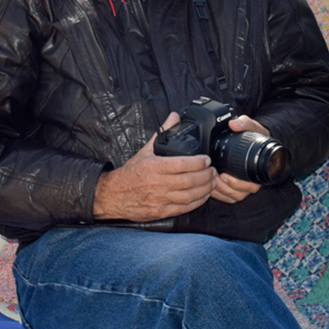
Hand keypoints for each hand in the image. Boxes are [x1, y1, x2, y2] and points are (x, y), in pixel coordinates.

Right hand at [93, 113, 216, 220]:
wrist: (114, 195)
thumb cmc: (132, 172)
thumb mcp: (145, 150)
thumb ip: (162, 133)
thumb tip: (174, 117)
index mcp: (153, 166)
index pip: (181, 164)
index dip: (198, 163)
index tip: (207, 160)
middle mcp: (156, 183)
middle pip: (188, 181)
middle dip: (206, 176)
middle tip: (214, 171)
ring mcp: (159, 199)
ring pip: (188, 196)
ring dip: (204, 189)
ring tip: (212, 182)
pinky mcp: (160, 212)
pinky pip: (183, 208)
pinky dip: (196, 202)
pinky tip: (203, 196)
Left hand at [209, 116, 266, 204]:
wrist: (256, 142)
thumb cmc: (256, 137)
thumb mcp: (253, 127)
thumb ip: (245, 123)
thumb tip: (233, 123)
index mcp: (258, 169)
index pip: (251, 185)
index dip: (238, 184)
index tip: (224, 176)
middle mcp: (253, 181)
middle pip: (240, 194)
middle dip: (225, 188)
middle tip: (214, 177)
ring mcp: (245, 186)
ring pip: (234, 197)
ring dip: (221, 191)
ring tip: (211, 181)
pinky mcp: (237, 189)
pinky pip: (229, 198)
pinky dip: (219, 195)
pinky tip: (211, 187)